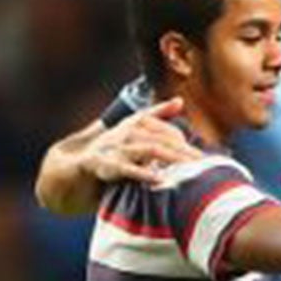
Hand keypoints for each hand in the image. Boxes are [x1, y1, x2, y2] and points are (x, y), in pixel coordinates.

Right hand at [81, 99, 199, 186]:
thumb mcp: (134, 130)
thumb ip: (157, 115)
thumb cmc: (112, 149)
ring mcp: (115, 147)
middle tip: (204, 165)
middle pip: (163, 140)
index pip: (167, 131)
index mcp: (136, 123)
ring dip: (171, 159)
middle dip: (185, 153)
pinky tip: (159, 179)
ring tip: (189, 169)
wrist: (75, 166)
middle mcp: (127, 131)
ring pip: (149, 149)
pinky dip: (143, 173)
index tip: (201, 159)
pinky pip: (127, 168)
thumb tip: (180, 100)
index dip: (185, 144)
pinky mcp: (103, 164)